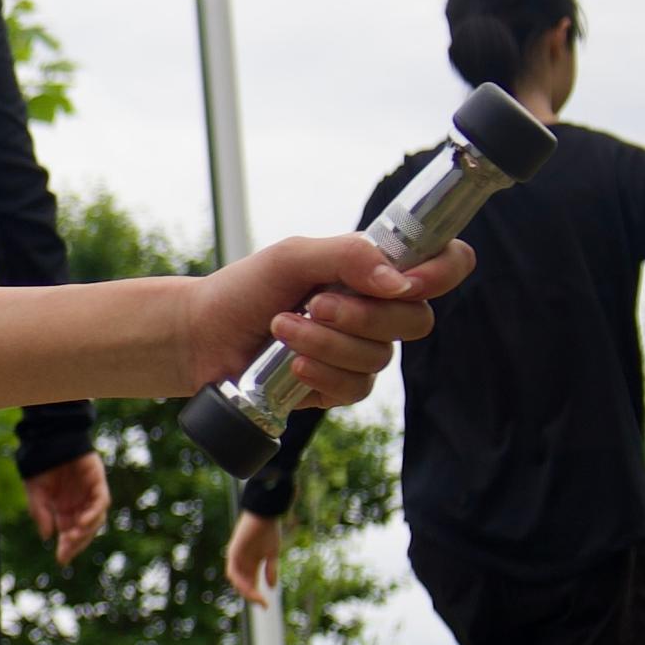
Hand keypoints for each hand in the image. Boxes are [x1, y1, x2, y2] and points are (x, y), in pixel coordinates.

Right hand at [24, 453, 109, 565]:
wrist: (49, 440)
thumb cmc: (40, 466)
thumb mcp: (35, 494)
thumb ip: (41, 514)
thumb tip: (47, 537)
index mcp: (65, 509)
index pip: (70, 533)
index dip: (67, 547)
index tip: (61, 560)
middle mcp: (80, 504)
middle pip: (85, 530)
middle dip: (77, 543)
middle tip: (66, 552)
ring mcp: (90, 493)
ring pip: (96, 519)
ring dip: (86, 530)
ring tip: (73, 537)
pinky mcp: (98, 482)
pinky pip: (101, 502)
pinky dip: (94, 514)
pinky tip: (81, 522)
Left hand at [182, 235, 470, 406]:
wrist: (199, 336)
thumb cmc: (244, 290)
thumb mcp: (292, 257)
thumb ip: (347, 256)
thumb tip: (398, 282)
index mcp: (375, 270)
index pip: (445, 264)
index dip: (440, 272)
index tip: (405, 281)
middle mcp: (376, 310)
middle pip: (417, 320)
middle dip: (363, 316)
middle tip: (313, 304)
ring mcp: (359, 351)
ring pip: (380, 358)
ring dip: (326, 343)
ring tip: (281, 328)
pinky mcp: (338, 386)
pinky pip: (356, 388)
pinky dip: (321, 374)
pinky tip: (290, 366)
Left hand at [224, 509, 283, 606]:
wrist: (265, 513)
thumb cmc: (269, 530)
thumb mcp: (272, 554)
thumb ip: (271, 570)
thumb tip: (272, 587)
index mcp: (251, 563)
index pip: (251, 583)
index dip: (257, 596)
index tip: (266, 607)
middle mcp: (242, 562)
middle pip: (243, 584)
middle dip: (251, 596)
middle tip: (262, 605)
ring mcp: (236, 557)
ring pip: (237, 580)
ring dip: (246, 591)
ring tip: (257, 598)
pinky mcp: (233, 551)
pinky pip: (232, 571)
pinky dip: (239, 581)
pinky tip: (249, 587)